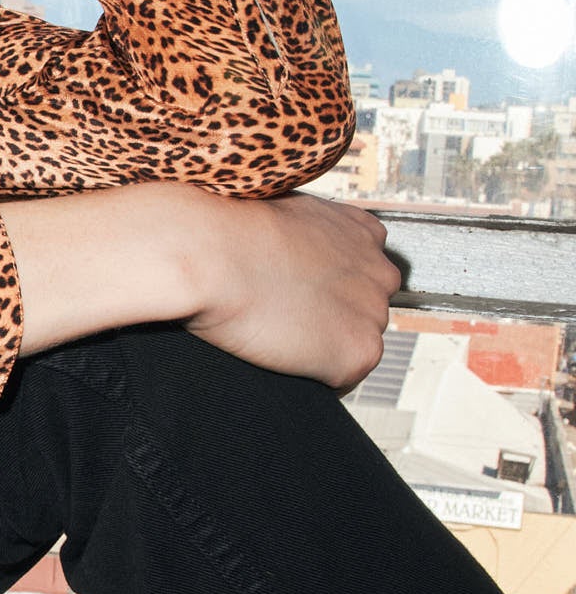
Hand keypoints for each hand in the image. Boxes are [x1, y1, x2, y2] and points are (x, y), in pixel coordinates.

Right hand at [181, 191, 399, 388]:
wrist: (213, 254)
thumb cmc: (231, 230)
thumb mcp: (283, 214)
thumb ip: (306, 235)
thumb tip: (289, 255)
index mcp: (364, 232)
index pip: (362, 272)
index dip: (326, 288)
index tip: (296, 294)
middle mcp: (380, 271)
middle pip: (363, 310)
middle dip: (330, 317)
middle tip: (282, 318)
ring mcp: (373, 313)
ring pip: (354, 343)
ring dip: (321, 347)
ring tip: (275, 336)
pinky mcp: (360, 352)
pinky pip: (344, 379)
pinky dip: (315, 378)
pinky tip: (280, 359)